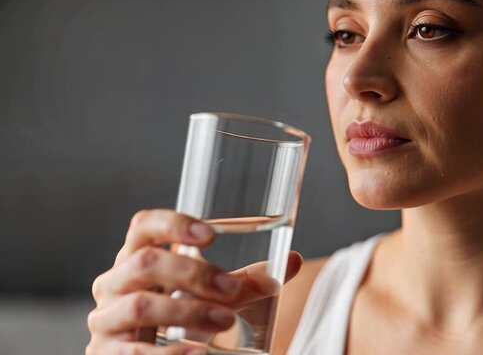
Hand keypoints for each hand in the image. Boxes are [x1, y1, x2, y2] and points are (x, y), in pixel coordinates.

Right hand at [86, 209, 302, 354]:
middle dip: (194, 274)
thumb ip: (244, 281)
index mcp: (136, 257)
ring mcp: (105, 319)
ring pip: (142, 304)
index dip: (173, 224)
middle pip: (146, 262)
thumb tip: (292, 261)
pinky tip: (199, 353)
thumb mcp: (209, 297)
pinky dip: (169, 353)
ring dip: (188, 311)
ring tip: (226, 320)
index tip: (212, 234)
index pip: (144, 226)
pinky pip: (132, 353)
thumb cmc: (179, 318)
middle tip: (232, 290)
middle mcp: (114, 283)